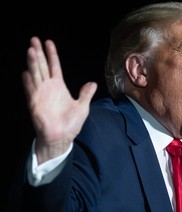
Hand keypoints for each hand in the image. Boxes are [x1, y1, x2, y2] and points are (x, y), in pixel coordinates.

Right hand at [22, 36, 96, 163]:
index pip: (55, 67)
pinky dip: (28, 83)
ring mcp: (41, 95)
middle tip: (34, 39)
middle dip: (38, 53)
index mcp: (59, 87)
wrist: (62, 138)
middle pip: (43, 66)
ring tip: (31, 50)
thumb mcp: (82, 106)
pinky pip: (31, 92)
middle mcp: (49, 88)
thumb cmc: (71, 123)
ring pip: (36, 75)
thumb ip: (85, 94)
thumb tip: (93, 83)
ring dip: (33, 63)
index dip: (52, 55)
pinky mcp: (35, 105)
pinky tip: (26, 73)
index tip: (48, 42)